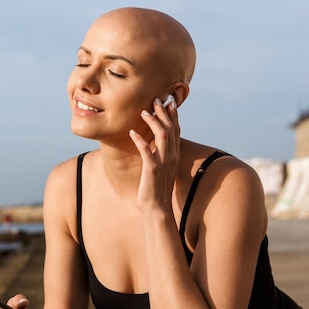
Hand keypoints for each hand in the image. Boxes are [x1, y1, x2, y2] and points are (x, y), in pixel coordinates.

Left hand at [129, 95, 180, 210]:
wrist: (157, 208)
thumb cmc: (156, 189)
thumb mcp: (161, 169)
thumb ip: (160, 156)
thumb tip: (153, 145)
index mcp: (174, 155)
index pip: (176, 130)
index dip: (173, 115)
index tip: (168, 102)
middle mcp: (172, 156)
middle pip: (170, 128)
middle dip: (163, 112)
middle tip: (155, 100)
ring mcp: (163, 162)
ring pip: (162, 135)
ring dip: (152, 121)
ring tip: (143, 112)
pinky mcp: (152, 169)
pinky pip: (147, 150)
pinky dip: (139, 139)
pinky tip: (131, 132)